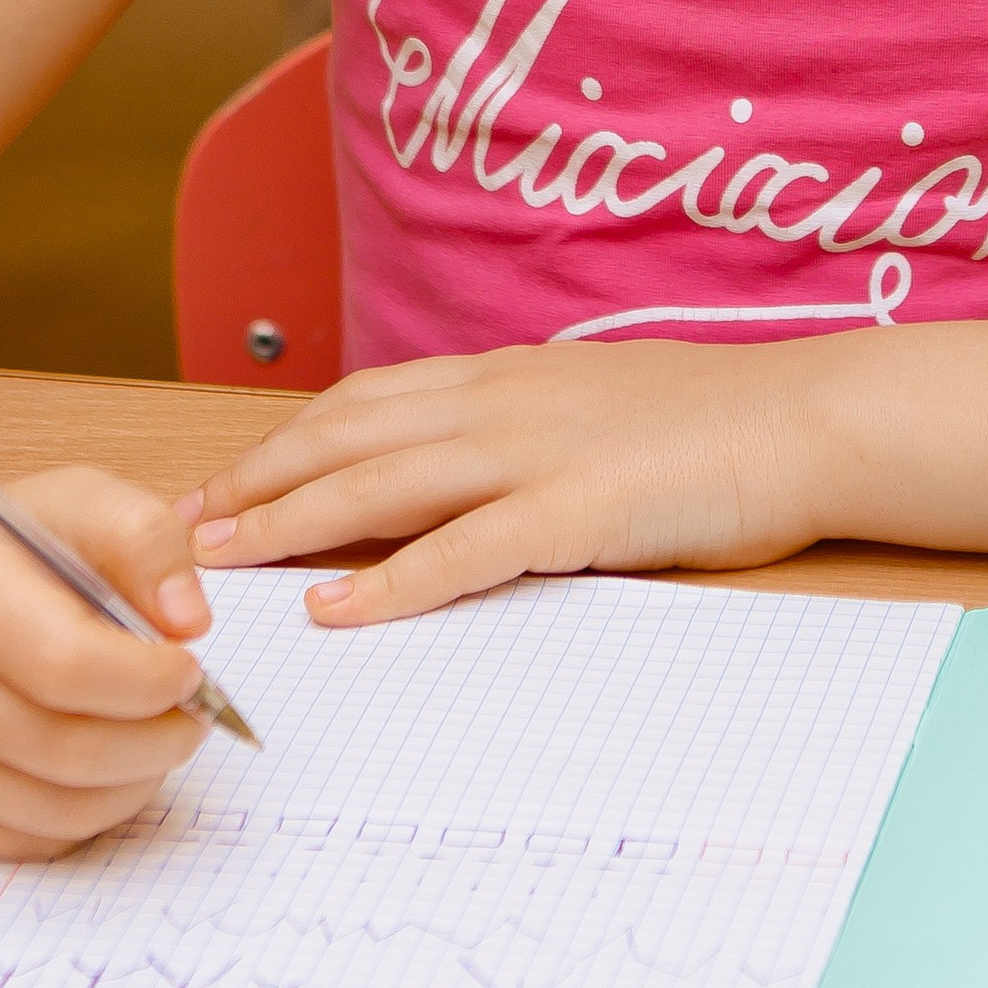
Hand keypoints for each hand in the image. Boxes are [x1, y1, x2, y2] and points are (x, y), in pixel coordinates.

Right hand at [0, 466, 213, 857]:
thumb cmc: (17, 550)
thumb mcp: (85, 505)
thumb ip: (145, 543)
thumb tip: (189, 621)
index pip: (67, 665)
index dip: (149, 680)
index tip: (191, 669)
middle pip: (66, 748)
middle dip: (157, 740)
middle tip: (195, 718)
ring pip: (57, 807)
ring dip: (136, 782)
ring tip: (161, 740)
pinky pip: (32, 840)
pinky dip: (94, 814)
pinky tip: (111, 768)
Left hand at [180, 337, 835, 628]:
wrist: (809, 419)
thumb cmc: (716, 424)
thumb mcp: (598, 406)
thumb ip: (526, 429)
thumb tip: (462, 466)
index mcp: (509, 377)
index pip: (365, 401)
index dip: (283, 441)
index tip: (220, 482)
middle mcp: (505, 402)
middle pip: (348, 435)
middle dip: (255, 481)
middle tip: (179, 528)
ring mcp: (537, 453)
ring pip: (382, 483)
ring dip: (290, 522)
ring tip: (220, 561)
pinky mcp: (577, 512)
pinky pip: (464, 550)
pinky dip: (390, 581)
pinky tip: (335, 609)